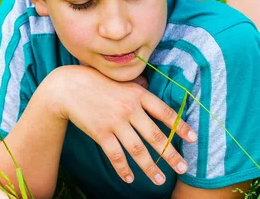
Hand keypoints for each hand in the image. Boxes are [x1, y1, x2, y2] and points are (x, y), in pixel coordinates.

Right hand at [45, 66, 196, 185]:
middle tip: (183, 168)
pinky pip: (116, 155)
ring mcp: (115, 122)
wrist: (67, 87)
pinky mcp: (100, 133)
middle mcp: (129, 108)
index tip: (193, 138)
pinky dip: (123, 169)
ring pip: (138, 150)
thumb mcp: (120, 80)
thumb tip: (151, 87)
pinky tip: (130, 178)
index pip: (165, 112)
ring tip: (160, 179)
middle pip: (155, 136)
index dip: (180, 126)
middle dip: (171, 154)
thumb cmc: (94, 81)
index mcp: (137, 93)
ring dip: (151, 167)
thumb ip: (137, 87)